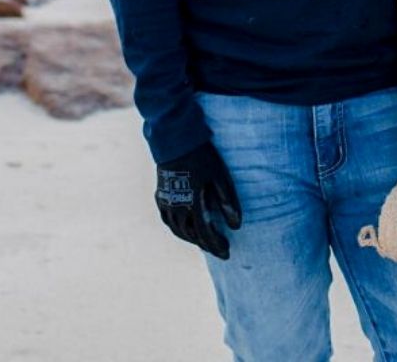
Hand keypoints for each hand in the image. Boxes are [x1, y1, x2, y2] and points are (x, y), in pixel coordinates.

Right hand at [155, 141, 240, 259]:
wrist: (175, 141)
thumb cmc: (201, 157)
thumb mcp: (218, 176)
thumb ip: (227, 201)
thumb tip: (236, 226)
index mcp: (192, 205)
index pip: (205, 235)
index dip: (216, 246)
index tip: (227, 254)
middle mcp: (176, 209)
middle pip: (191, 235)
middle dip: (206, 244)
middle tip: (218, 249)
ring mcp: (166, 203)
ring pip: (178, 230)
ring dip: (191, 238)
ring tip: (204, 241)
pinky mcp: (160, 196)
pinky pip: (168, 220)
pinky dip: (177, 228)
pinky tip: (183, 228)